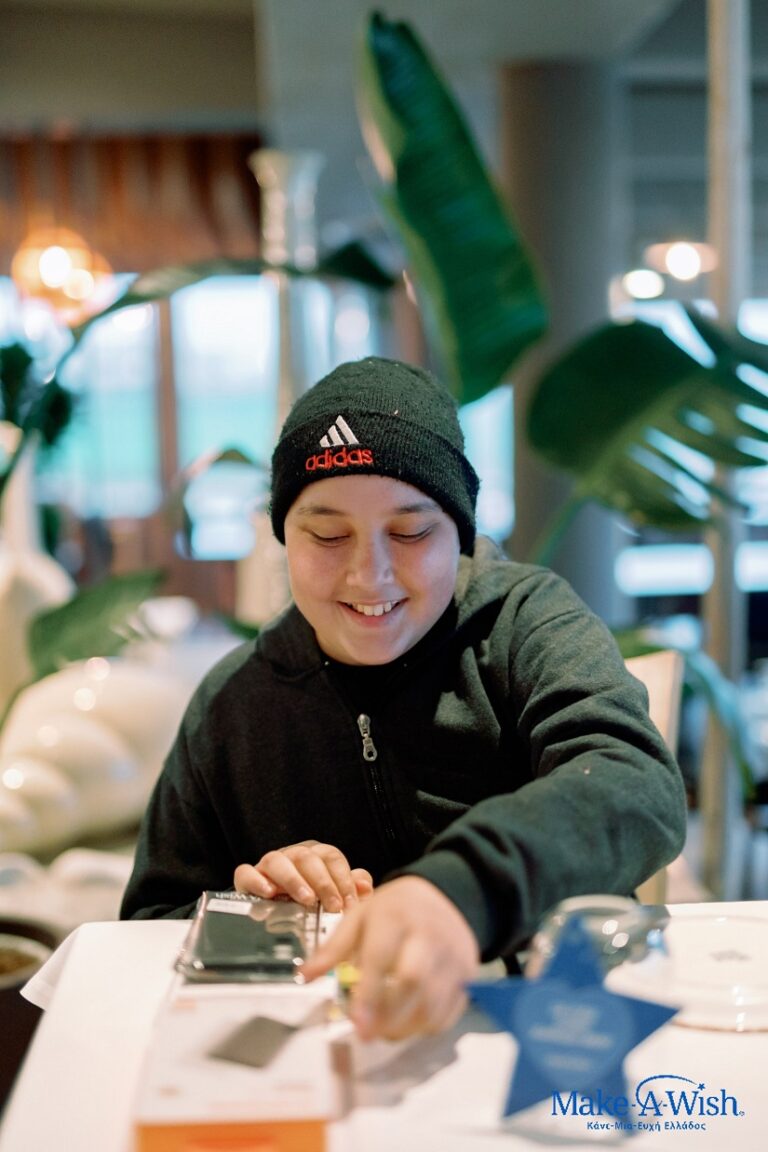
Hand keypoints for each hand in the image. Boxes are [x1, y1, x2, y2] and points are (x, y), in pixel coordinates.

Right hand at [233, 840, 372, 912]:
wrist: (274, 916)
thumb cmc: (309, 903)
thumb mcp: (333, 896)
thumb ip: (351, 889)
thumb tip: (364, 886)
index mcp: (315, 856)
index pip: (331, 857)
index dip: (343, 879)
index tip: (350, 902)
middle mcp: (292, 856)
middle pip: (307, 857)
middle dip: (323, 882)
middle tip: (333, 905)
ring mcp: (268, 865)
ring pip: (277, 860)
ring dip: (293, 879)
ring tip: (306, 900)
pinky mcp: (247, 878)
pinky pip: (246, 872)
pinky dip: (256, 880)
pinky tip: (269, 894)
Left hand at [301, 875, 479, 1040]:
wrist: (445, 895)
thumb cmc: (395, 910)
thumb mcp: (360, 916)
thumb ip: (333, 948)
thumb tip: (304, 976)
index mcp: (395, 916)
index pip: (381, 956)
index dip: (369, 992)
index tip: (356, 1023)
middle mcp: (428, 933)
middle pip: (413, 979)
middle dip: (389, 1014)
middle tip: (367, 1034)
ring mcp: (452, 954)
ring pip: (433, 1000)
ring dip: (406, 1026)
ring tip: (384, 1032)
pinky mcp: (467, 974)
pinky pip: (450, 1011)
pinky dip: (427, 1026)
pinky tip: (408, 1024)